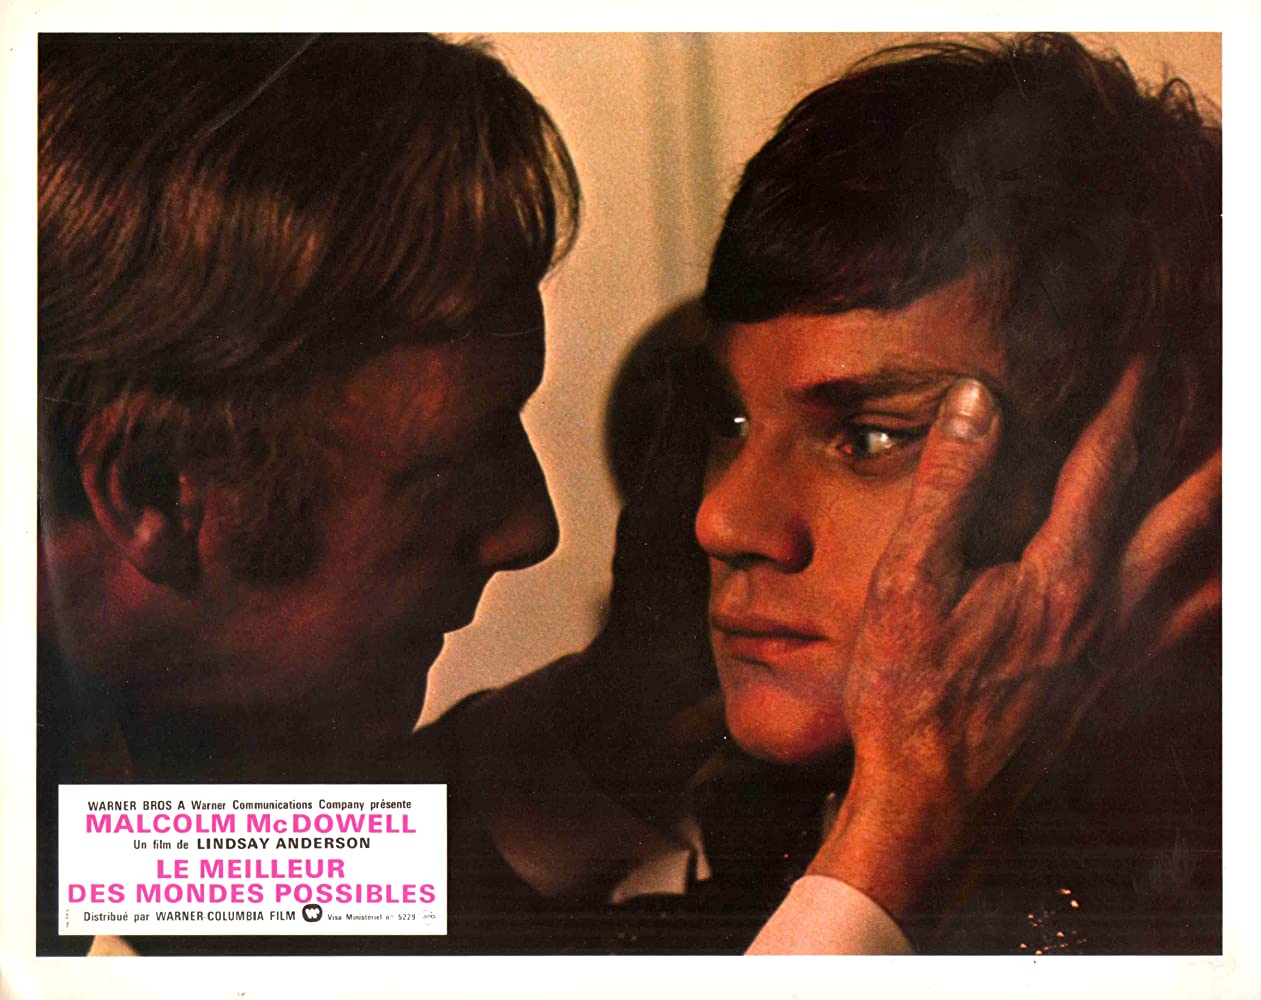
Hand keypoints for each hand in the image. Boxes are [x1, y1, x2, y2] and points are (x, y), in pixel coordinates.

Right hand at [807, 359, 1219, 921]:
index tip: (1149, 357)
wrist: (933, 805)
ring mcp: (1125, 658)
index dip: (1132, 401)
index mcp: (1062, 575)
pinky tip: (1217, 593)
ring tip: (1240, 483)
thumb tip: (977, 402)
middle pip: (1188, 511)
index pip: (1109, 462)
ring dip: (1227, 522)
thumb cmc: (911, 696)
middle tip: (1229, 400)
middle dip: (1215, 450)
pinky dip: (1217, 607)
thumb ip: (950, 486)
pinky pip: (1197, 641)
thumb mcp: (909, 581)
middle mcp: (1113, 611)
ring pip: (1210, 575)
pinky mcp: (1121, 694)